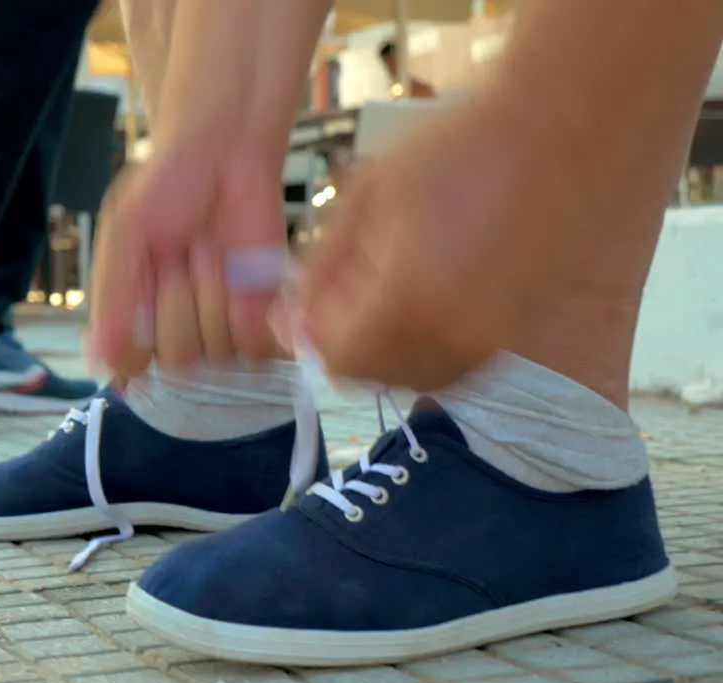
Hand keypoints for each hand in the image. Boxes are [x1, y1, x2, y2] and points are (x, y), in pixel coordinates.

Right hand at [88, 141, 288, 382]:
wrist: (227, 150)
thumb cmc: (167, 183)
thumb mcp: (125, 231)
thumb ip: (113, 295)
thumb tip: (97, 362)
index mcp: (132, 312)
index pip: (134, 362)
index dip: (142, 335)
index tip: (146, 286)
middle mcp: (174, 326)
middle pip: (179, 360)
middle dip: (181, 304)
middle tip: (181, 256)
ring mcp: (219, 324)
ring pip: (218, 353)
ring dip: (216, 298)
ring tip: (210, 253)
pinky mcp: (262, 317)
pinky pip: (258, 347)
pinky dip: (252, 314)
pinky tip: (239, 270)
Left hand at [291, 97, 564, 391]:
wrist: (561, 132)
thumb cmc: (457, 149)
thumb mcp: (367, 197)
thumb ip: (324, 266)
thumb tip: (294, 317)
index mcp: (409, 300)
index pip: (337, 361)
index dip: (314, 337)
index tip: (306, 306)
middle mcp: (455, 336)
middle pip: (375, 377)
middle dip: (350, 342)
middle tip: (350, 289)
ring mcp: (493, 342)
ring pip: (416, 377)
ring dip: (389, 349)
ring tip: (395, 284)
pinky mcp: (518, 334)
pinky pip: (456, 366)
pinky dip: (430, 346)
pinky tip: (432, 295)